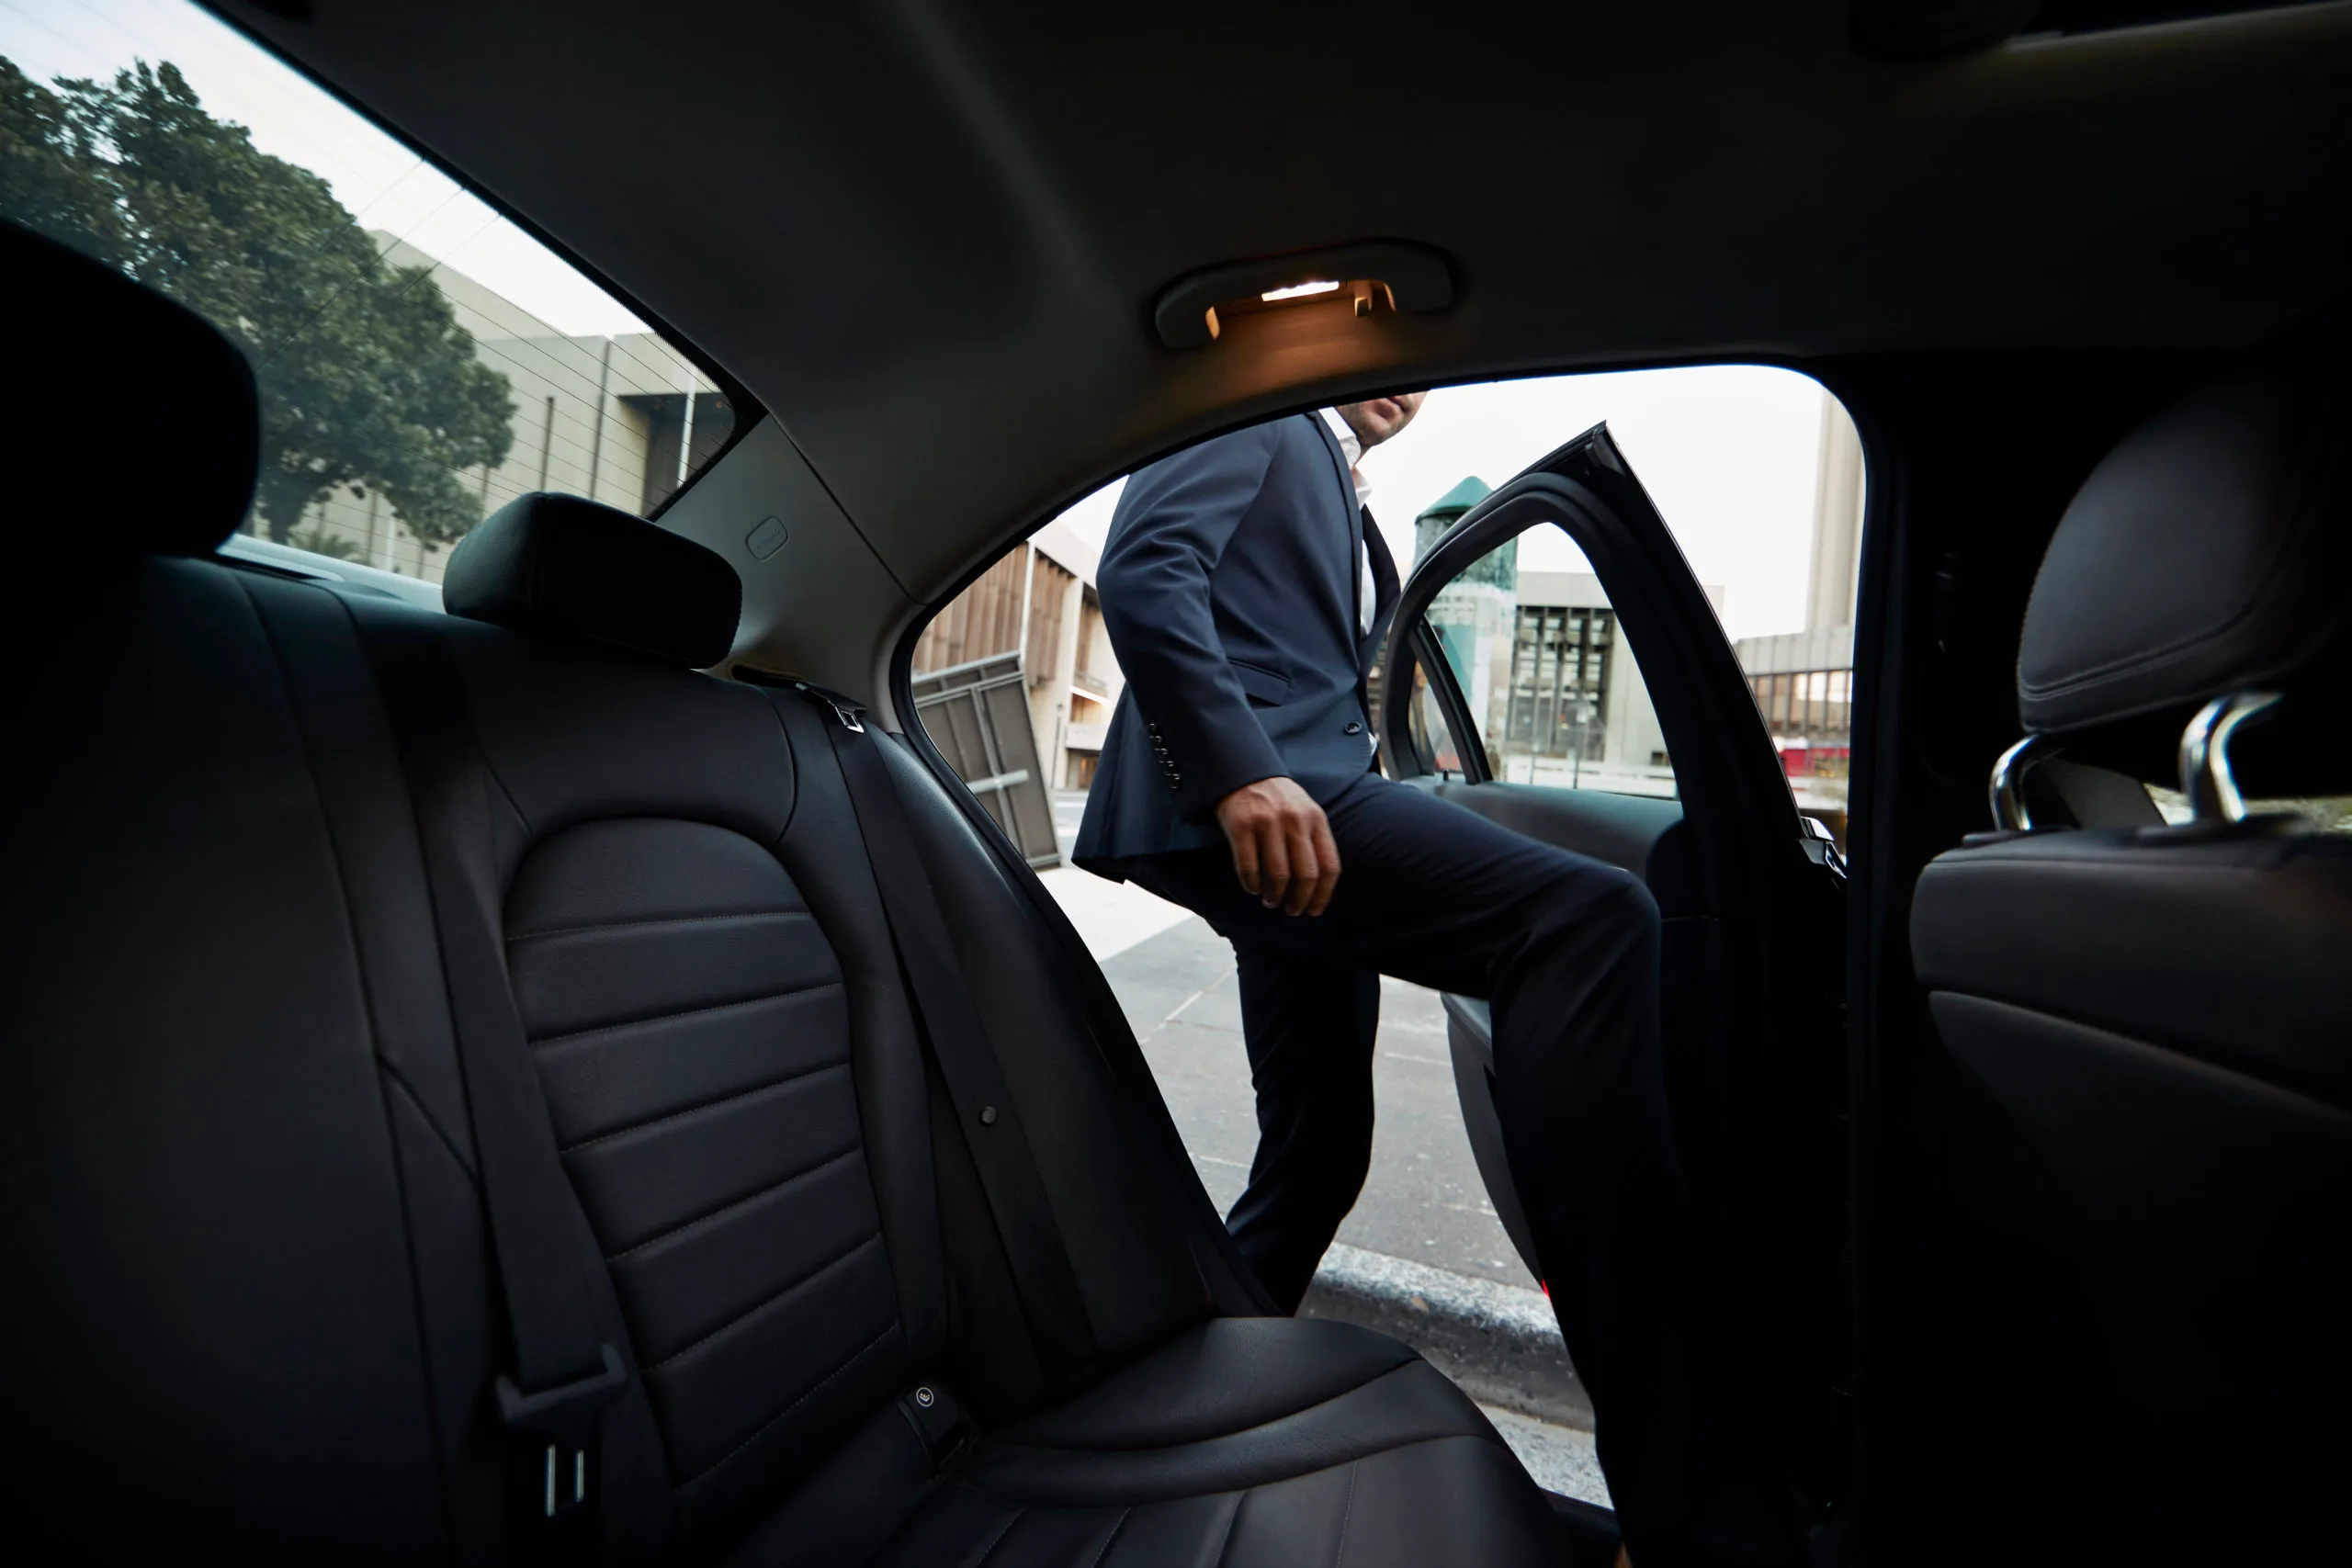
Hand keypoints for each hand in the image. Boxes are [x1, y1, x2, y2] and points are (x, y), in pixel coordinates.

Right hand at [1214, 777, 1341, 916]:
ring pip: (1278, 875)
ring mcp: (1267, 822)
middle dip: (1299, 901)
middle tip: (1291, 910)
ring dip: (1274, 896)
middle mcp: (1295, 820)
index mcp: (1316, 819)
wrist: (1243, 772)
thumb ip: (1314, 841)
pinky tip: (1252, 888)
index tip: (1315, 910)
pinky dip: (1251, 885)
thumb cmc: (1277, 800)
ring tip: (1271, 901)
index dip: (1323, 895)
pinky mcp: (1241, 826)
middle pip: (1306, 875)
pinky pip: (1249, 867)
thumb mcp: (1305, 812)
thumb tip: (1318, 887)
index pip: (1329, 866)